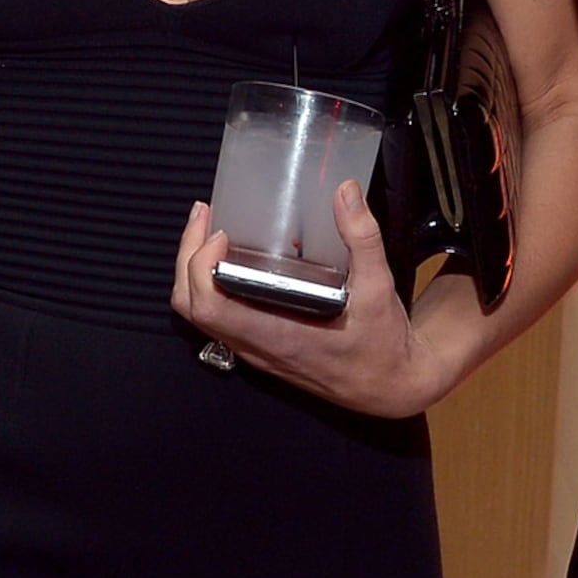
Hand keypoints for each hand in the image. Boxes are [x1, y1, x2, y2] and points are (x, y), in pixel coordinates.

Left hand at [169, 183, 456, 418]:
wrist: (390, 386)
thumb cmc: (384, 344)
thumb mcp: (379, 287)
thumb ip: (362, 237)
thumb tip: (346, 192)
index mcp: (277, 335)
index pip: (210, 307)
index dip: (200, 266)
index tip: (220, 232)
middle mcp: (257, 346)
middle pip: (191, 307)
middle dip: (187, 258)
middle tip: (205, 217)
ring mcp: (255, 349)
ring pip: (201, 315)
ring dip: (195, 271)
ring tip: (212, 230)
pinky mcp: (261, 348)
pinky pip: (219, 319)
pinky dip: (212, 285)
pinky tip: (233, 258)